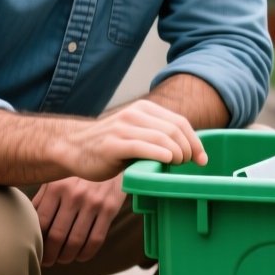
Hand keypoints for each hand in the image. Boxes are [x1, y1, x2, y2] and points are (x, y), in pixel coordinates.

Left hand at [34, 175, 125, 266]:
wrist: (112, 155)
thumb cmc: (78, 170)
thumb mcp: (58, 176)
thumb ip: (43, 198)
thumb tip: (28, 224)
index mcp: (56, 187)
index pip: (41, 223)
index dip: (37, 241)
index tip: (36, 250)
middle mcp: (74, 195)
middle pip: (57, 235)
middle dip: (50, 254)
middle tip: (47, 261)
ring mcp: (93, 202)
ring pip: (76, 241)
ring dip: (67, 256)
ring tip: (62, 259)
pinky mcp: (110, 208)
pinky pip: (96, 239)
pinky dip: (86, 253)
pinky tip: (80, 256)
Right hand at [61, 100, 206, 180]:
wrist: (73, 147)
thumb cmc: (109, 146)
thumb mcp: (136, 134)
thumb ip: (157, 137)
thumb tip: (189, 152)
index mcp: (144, 110)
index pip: (180, 122)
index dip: (195, 141)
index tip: (202, 159)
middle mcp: (135, 115)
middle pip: (174, 130)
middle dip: (188, 149)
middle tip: (188, 164)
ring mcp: (124, 128)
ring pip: (162, 138)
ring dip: (177, 154)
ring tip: (177, 165)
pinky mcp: (114, 144)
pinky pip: (143, 147)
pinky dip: (160, 154)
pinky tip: (168, 161)